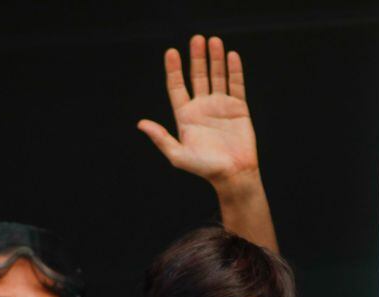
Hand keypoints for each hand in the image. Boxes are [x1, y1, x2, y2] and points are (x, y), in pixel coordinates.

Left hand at [138, 35, 258, 187]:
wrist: (234, 174)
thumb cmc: (205, 169)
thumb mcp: (178, 156)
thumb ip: (161, 139)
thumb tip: (141, 124)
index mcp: (185, 116)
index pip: (176, 87)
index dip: (173, 70)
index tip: (171, 52)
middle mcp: (202, 107)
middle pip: (197, 76)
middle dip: (196, 57)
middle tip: (196, 39)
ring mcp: (220, 106)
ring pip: (216, 76)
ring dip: (215, 59)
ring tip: (214, 41)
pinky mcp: (238, 108)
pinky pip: (236, 85)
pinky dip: (234, 70)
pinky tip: (231, 56)